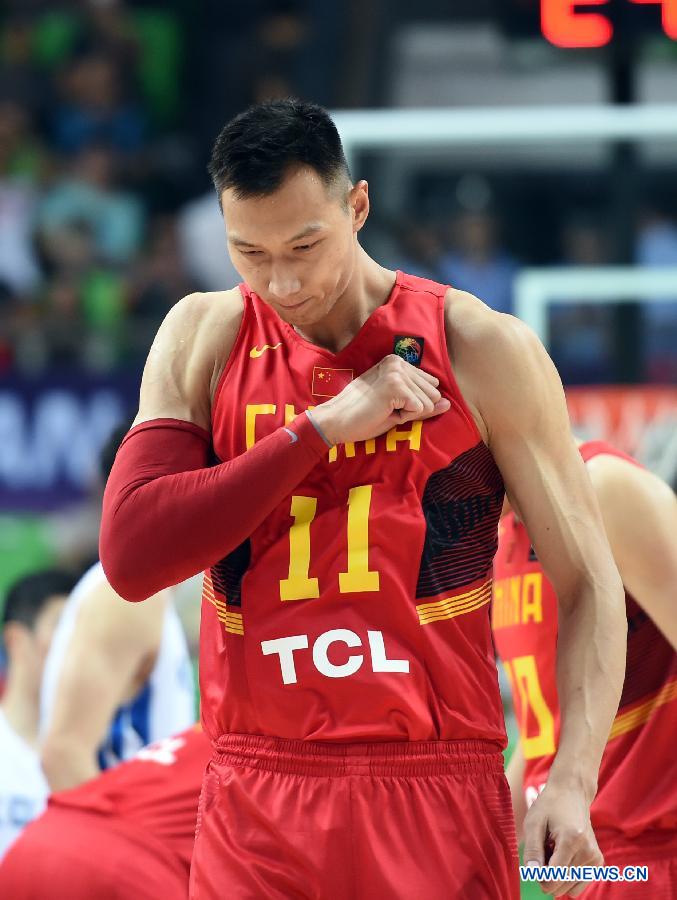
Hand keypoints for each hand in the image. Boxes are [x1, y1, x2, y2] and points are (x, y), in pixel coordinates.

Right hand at [309, 354, 449, 445]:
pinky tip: (383, 411)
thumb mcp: (397, 408)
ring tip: (384, 409)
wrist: (335, 421)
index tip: (389, 403)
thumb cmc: (362, 415)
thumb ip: (423, 404)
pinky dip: (404, 417)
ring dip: (408, 413)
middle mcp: (398, 362)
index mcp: (397, 362)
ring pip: (429, 402)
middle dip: (414, 408)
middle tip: (386, 408)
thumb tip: (448, 404)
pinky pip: (420, 409)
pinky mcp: (395, 386)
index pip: (431, 385)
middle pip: (433, 393)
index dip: (413, 403)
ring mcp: (396, 372)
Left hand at [522, 780, 602, 897]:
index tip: (534, 863)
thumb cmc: (549, 806)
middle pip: (562, 886)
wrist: (571, 793)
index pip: (554, 878)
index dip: (539, 877)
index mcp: (571, 840)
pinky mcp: (598, 862)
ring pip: (570, 888)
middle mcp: (588, 851)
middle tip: (544, 851)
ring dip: (558, 876)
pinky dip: (568, 875)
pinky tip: (563, 855)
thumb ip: (532, 850)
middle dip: (548, 876)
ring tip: (554, 852)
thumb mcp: (533, 822)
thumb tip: (532, 874)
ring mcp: (595, 858)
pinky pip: (578, 884)